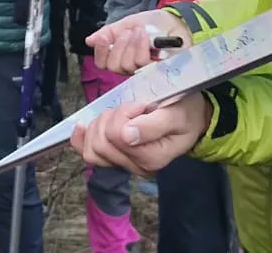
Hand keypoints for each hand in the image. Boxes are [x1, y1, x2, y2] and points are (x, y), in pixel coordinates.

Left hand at [68, 95, 210, 175]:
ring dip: (99, 125)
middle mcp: (136, 167)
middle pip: (101, 143)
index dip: (123, 114)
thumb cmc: (185, 114)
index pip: (117, 136)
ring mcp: (124, 164)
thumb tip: (127, 136)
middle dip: (111, 118)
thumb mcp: (176, 115)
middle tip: (130, 108)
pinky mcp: (115, 158)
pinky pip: (88, 153)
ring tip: (119, 114)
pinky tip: (81, 125)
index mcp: (151, 158)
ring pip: (92, 149)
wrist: (190, 121)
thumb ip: (152, 126)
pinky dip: (81, 138)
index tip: (141, 105)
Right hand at [85, 9, 191, 75]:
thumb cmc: (152, 25)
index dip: (100, 52)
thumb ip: (108, 33)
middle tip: (128, 32)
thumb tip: (89, 41)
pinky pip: (142, 63)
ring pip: (127, 64)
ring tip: (139, 31)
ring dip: (131, 44)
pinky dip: (140, 47)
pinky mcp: (158, 70)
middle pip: (114, 66)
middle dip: (118, 45)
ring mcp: (144, 71)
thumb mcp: (126, 24)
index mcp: (120, 56)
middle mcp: (131, 67)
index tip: (102, 38)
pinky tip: (144, 36)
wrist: (174, 21)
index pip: (103, 63)